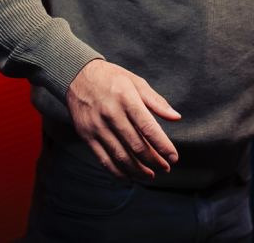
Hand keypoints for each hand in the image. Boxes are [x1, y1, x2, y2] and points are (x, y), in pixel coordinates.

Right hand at [66, 59, 180, 179]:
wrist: (76, 76)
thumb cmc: (111, 78)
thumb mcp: (136, 82)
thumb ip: (156, 101)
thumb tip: (176, 117)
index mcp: (127, 99)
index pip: (149, 128)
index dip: (163, 146)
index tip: (173, 157)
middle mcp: (111, 114)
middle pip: (136, 146)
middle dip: (154, 161)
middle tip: (166, 168)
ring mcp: (97, 127)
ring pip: (121, 156)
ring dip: (138, 170)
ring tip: (150, 175)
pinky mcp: (86, 136)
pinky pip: (104, 159)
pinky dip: (118, 172)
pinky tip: (129, 176)